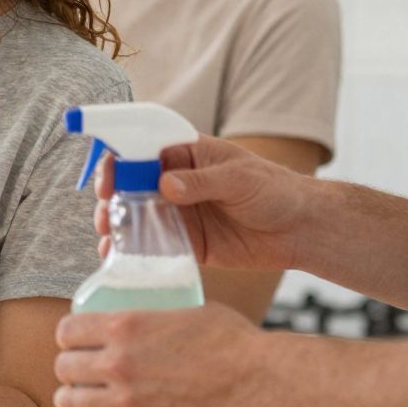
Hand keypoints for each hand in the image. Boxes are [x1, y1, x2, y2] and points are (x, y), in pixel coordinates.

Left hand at [52, 302, 264, 406]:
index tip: (74, 343)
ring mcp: (127, 399)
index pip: (67, 329)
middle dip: (67, 370)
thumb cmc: (233, 341)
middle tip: (79, 375)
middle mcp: (118, 361)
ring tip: (75, 403)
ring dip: (67, 403)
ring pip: (69, 402)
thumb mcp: (186, 311)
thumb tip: (155, 321)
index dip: (67, 337)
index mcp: (126, 325)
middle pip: (63, 367)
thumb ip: (160, 317)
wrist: (260, 380)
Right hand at [96, 135, 314, 272]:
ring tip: (108, 237)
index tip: (107, 178)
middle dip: (111, 198)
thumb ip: (201, 182)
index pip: (141, 149)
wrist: (301, 229)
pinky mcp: (186, 242)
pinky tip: (118, 257)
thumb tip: (165, 185)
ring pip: (136, 216)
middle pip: (130, 185)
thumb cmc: (275, 190)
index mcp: (185, 154)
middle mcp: (175, 182)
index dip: (118, 160)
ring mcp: (178, 213)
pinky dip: (133, 251)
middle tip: (106, 215)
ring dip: (117, 224)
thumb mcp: (239, 178)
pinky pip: (153, 246)